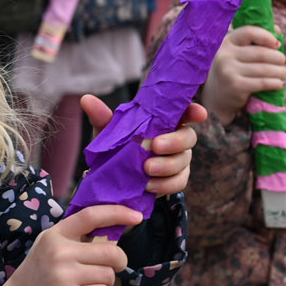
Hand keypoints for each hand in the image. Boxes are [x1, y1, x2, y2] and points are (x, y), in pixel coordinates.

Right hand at [1, 204, 138, 285]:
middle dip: (119, 261)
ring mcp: (63, 275)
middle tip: (113, 267)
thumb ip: (77, 237)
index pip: (91, 216)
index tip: (137, 216)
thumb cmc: (43, 273)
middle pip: (110, 252)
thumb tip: (116, 229)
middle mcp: (59, 252)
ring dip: (106, 281)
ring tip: (88, 284)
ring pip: (108, 275)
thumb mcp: (52, 246)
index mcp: (56, 234)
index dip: (118, 213)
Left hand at [84, 95, 203, 197]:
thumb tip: (87, 100)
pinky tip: (149, 186)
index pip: (184, 113)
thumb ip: (101, 117)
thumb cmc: (116, 147)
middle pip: (188, 138)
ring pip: (184, 162)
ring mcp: (178, 160)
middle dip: (175, 142)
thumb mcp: (107, 133)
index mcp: (163, 122)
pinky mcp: (175, 180)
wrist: (112, 179)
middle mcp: (175, 139)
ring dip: (167, 166)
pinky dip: (165, 185)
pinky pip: (179, 182)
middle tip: (155, 146)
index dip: (194, 112)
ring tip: (146, 170)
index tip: (198, 114)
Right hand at [199, 25, 285, 125]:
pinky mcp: (235, 86)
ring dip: (280, 71)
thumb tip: (278, 30)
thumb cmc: (233, 71)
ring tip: (285, 73)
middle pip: (261, 53)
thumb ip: (254, 41)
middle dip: (278, 58)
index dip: (266, 36)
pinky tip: (280, 84)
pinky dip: (275, 83)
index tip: (277, 44)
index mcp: (226, 42)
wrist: (216, 97)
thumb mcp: (237, 54)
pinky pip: (263, 82)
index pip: (249, 32)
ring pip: (264, 68)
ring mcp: (229, 71)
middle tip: (285, 63)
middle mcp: (225, 55)